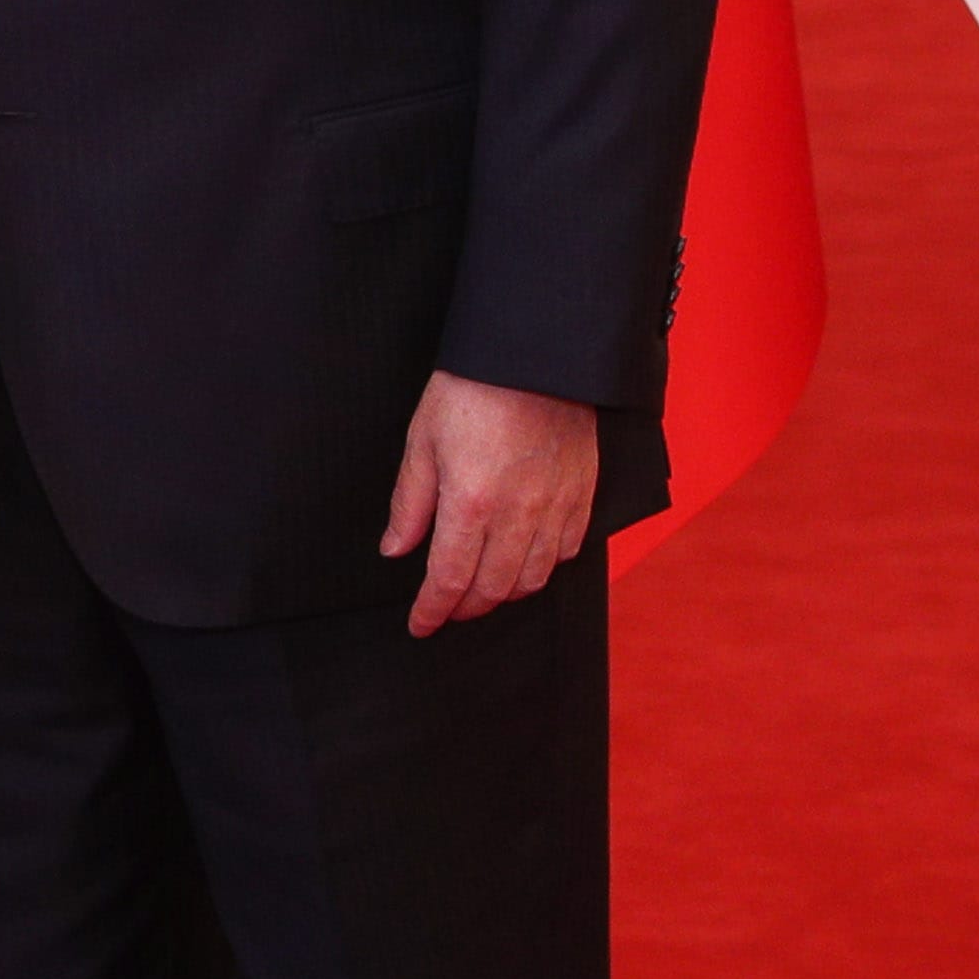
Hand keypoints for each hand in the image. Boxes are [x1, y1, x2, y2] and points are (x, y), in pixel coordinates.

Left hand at [379, 373, 595, 635]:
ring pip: (532, 578)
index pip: (449, 579)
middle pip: (493, 589)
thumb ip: (410, 502)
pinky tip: (526, 561)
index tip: (420, 625)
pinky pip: (567, 551)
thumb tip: (396, 548)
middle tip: (448, 609)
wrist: (535, 353)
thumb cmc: (472, 389)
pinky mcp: (582, 493)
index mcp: (470, 503)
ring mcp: (555, 506)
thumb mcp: (423, 440)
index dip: (432, 611)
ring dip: (504, 594)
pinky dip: (544, 567)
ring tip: (483, 591)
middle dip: (466, 608)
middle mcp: (518, 515)